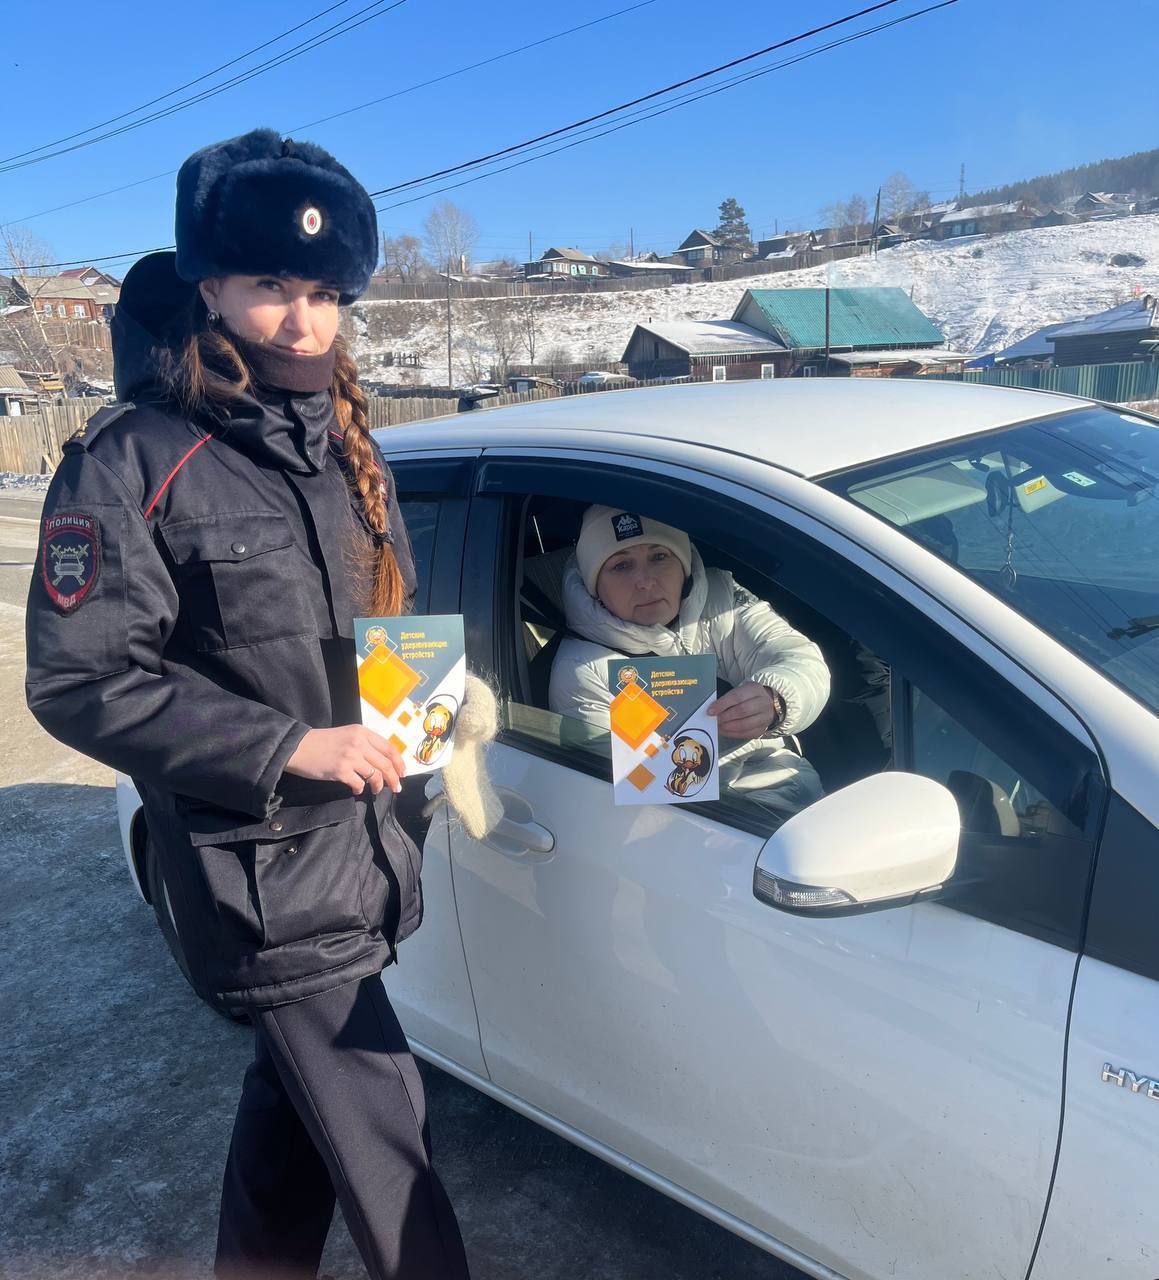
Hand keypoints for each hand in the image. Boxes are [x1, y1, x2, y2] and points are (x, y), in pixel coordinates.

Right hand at [286, 725, 406, 795]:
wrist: (298, 747)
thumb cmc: (322, 742)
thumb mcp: (347, 735)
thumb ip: (364, 744)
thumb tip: (382, 762)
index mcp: (362, 732)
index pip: (389, 748)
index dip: (399, 762)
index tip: (402, 773)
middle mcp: (359, 742)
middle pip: (385, 763)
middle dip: (394, 778)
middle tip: (397, 788)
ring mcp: (350, 756)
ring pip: (375, 775)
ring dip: (379, 786)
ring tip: (376, 791)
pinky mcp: (340, 770)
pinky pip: (359, 784)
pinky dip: (360, 789)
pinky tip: (357, 790)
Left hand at [708, 682, 784, 739]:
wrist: (764, 703)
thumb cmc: (747, 697)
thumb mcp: (739, 691)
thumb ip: (727, 699)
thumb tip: (712, 710)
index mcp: (755, 689)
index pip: (737, 696)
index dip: (722, 704)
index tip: (710, 711)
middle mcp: (764, 703)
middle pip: (742, 711)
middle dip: (725, 717)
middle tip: (714, 720)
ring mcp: (766, 717)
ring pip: (745, 724)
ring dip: (728, 727)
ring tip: (718, 726)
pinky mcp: (763, 729)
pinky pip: (747, 734)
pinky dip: (733, 734)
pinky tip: (725, 731)